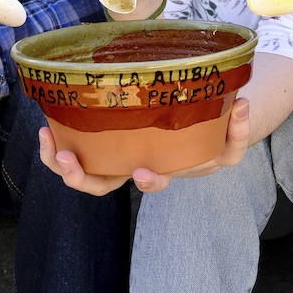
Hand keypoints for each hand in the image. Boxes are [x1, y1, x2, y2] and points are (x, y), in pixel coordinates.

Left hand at [37, 97, 250, 194]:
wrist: (188, 132)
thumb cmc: (205, 138)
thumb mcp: (228, 140)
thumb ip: (239, 129)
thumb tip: (244, 105)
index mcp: (161, 168)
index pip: (154, 183)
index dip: (149, 182)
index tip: (142, 172)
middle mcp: (131, 169)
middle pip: (102, 187)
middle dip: (81, 178)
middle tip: (68, 160)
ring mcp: (112, 159)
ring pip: (80, 174)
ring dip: (59, 164)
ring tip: (49, 140)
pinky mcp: (98, 143)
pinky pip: (73, 151)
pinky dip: (57, 144)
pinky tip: (48, 126)